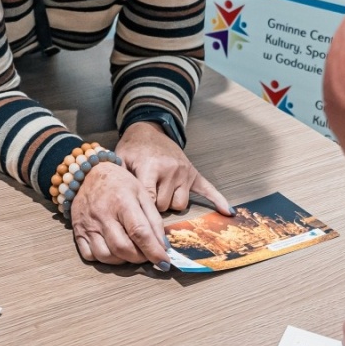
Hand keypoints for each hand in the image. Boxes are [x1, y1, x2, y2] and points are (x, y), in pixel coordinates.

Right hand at [69, 161, 169, 266]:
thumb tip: (162, 246)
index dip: (154, 251)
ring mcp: (87, 225)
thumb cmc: (119, 183)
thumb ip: (154, 220)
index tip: (164, 262)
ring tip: (131, 251)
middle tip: (147, 254)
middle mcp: (102, 215)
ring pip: (106, 256)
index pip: (140, 232)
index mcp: (122, 201)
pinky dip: (104, 259)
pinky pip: (90, 256)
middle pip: (123, 248)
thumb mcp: (142, 193)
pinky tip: (113, 251)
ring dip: (123, 260)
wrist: (88, 174)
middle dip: (140, 258)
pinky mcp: (77, 232)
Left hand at [115, 121, 230, 214]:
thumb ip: (120, 180)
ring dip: (171, 204)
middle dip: (155, 207)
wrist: (149, 130)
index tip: (138, 215)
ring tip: (162, 196)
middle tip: (146, 197)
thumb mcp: (120, 160)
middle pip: (165, 206)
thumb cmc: (133, 149)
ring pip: (181, 204)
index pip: (150, 200)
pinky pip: (208, 189)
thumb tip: (117, 202)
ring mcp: (184, 172)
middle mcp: (171, 170)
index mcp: (152, 167)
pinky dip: (218, 200)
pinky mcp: (193, 173)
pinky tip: (228, 212)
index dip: (143, 209)